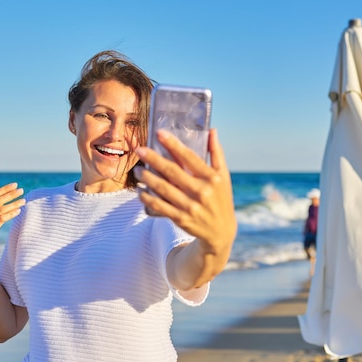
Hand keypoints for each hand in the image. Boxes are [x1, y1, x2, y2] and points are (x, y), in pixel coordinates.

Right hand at [0, 183, 25, 252]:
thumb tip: (6, 195)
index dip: (5, 189)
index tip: (15, 185)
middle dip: (11, 194)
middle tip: (21, 190)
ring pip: (2, 209)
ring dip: (14, 204)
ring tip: (23, 200)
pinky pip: (2, 219)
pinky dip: (11, 214)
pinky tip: (18, 211)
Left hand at [135, 129, 236, 258]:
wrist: (221, 231)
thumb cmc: (221, 198)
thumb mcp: (223, 175)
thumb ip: (216, 152)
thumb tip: (212, 130)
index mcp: (211, 178)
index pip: (189, 157)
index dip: (173, 144)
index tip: (159, 133)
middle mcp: (201, 191)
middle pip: (172, 172)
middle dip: (153, 159)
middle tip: (139, 149)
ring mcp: (190, 206)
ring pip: (163, 189)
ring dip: (147, 178)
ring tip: (138, 169)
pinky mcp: (180, 218)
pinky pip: (159, 206)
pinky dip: (148, 198)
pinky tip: (140, 190)